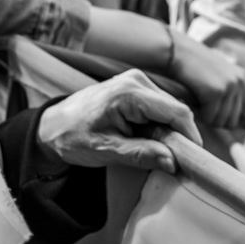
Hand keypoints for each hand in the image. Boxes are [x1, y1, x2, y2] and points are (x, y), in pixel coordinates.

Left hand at [37, 70, 201, 172]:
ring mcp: (137, 81)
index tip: (192, 162)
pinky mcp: (136, 87)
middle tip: (172, 164)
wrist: (51, 126)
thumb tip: (174, 162)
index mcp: (129, 92)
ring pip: (170, 110)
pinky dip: (159, 127)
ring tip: (153, 153)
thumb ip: (141, 155)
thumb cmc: (73, 137)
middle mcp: (137, 80)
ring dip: (168, 133)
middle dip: (178, 138)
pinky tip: (146, 141)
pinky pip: (159, 108)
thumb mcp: (107, 151)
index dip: (189, 138)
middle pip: (176, 111)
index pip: (176, 113)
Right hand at [167, 31, 244, 127]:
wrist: (175, 51)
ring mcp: (229, 86)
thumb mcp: (217, 77)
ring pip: (221, 121)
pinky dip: (198, 114)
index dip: (234, 121)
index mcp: (242, 78)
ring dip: (206, 117)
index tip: (218, 117)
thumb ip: (229, 94)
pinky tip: (192, 101)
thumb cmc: (191, 66)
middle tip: (203, 109)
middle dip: (217, 120)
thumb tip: (233, 122)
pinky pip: (209, 117)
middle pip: (234, 121)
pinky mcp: (216, 91)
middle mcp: (240, 82)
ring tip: (197, 102)